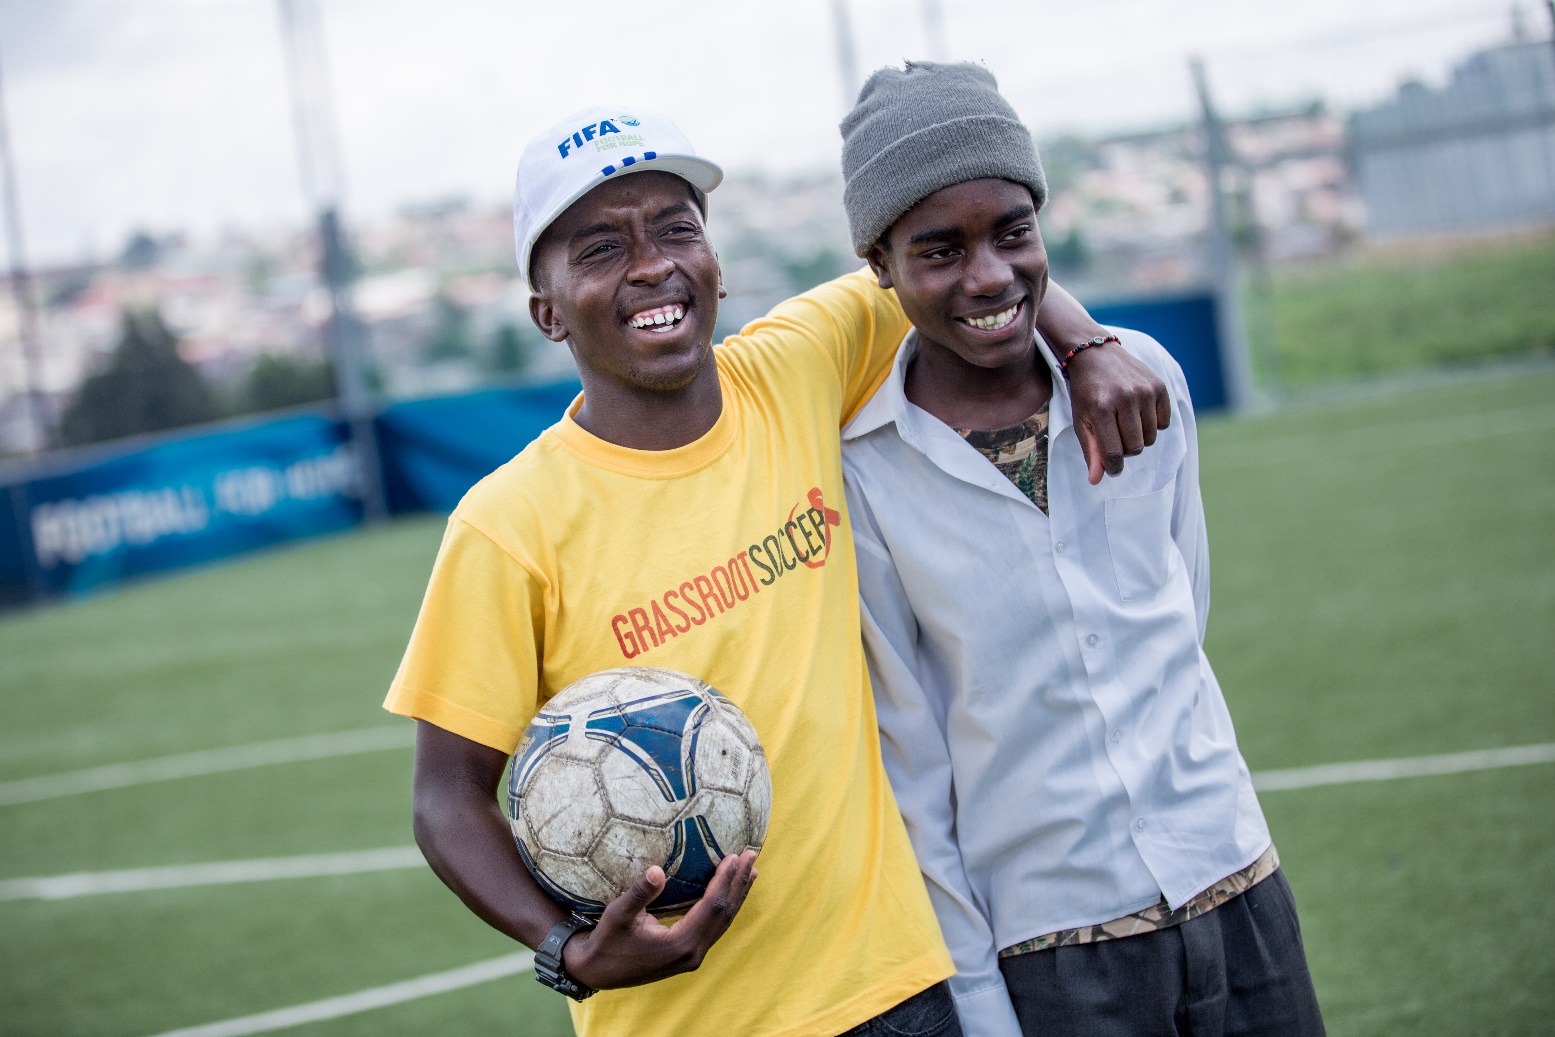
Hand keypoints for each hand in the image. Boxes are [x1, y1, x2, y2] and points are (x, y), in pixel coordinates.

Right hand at [562, 850, 757, 989]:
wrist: (598, 971)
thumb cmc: (607, 940)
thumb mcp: (618, 914)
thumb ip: (639, 893)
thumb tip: (657, 871)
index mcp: (680, 944)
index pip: (712, 906)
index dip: (725, 880)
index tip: (734, 856)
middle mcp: (692, 953)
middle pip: (723, 914)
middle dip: (738, 884)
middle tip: (751, 856)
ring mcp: (692, 957)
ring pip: (722, 923)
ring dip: (736, 895)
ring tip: (749, 872)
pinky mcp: (688, 956)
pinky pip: (714, 928)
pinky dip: (724, 908)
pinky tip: (729, 895)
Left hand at [1065, 343, 1171, 484]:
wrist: (1096, 355)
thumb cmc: (1086, 392)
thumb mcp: (1081, 421)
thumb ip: (1091, 451)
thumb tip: (1097, 480)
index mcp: (1101, 408)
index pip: (1114, 454)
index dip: (1113, 467)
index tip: (1111, 467)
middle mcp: (1125, 398)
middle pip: (1135, 448)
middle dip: (1125, 450)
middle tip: (1115, 436)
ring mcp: (1145, 391)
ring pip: (1151, 438)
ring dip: (1139, 438)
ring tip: (1125, 423)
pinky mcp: (1159, 386)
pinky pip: (1164, 423)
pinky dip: (1153, 425)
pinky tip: (1139, 412)